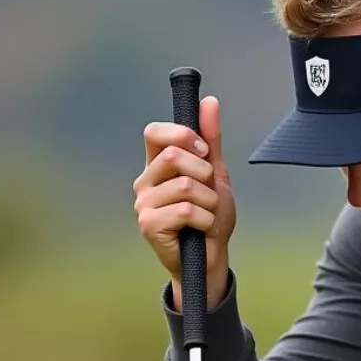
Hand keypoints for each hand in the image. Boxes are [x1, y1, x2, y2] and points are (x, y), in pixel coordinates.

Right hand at [134, 95, 235, 307]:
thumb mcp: (216, 176)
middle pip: (174, 156)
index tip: (204, 152)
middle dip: (204, 174)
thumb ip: (211, 140)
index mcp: (157, 166)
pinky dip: (205, 219)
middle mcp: (145, 181)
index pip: (155, 132)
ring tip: (208, 215)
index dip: (182, 135)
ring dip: (209, 202)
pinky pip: (186, 210)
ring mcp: (144, 204)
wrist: (212, 259)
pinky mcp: (149, 225)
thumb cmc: (211, 218)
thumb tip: (209, 101)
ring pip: (185, 186)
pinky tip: (202, 229)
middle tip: (210, 193)